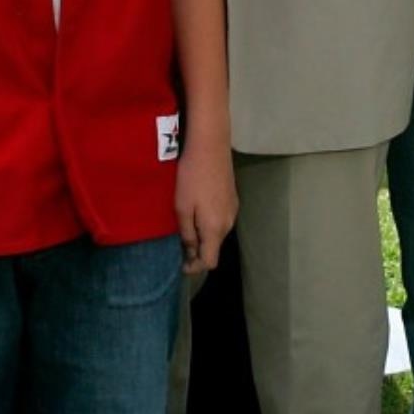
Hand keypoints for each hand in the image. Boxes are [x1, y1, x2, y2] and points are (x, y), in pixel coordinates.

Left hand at [174, 139, 236, 274]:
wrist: (211, 146)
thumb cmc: (192, 177)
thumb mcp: (182, 208)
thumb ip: (187, 233)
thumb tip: (190, 252)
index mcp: (215, 228)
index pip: (210, 261)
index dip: (195, 267)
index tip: (182, 265)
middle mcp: (228, 223)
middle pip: (215, 248)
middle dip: (198, 251)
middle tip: (179, 245)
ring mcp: (233, 210)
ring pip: (218, 234)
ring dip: (204, 236)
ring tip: (187, 226)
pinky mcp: (233, 198)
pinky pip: (221, 220)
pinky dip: (210, 223)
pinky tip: (198, 209)